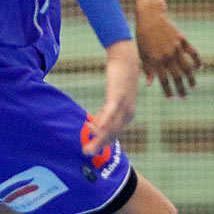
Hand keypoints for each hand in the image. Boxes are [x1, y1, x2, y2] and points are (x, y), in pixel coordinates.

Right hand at [84, 39, 140, 155]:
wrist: (126, 59)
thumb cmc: (120, 78)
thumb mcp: (115, 97)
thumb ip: (109, 110)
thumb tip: (96, 121)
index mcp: (127, 115)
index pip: (115, 133)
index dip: (103, 142)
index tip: (92, 149)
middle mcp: (128, 113)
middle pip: (113, 134)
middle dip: (99, 145)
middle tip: (86, 153)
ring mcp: (124, 105)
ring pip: (111, 126)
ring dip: (98, 138)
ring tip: (87, 147)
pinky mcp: (118, 96)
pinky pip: (109, 111)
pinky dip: (102, 121)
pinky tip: (93, 128)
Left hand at [136, 4, 201, 98]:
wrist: (151, 17)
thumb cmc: (143, 37)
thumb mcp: (142, 54)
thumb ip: (148, 70)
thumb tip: (149, 85)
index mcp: (155, 60)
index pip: (163, 81)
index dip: (168, 91)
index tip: (172, 99)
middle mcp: (167, 56)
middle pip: (177, 77)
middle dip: (181, 89)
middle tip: (185, 98)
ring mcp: (176, 48)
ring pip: (187, 68)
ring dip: (191, 79)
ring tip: (194, 86)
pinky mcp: (182, 40)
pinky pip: (193, 53)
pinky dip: (198, 61)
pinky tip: (200, 68)